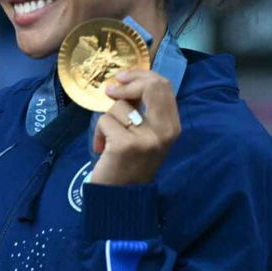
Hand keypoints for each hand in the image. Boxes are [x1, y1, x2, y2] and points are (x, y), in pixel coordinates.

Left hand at [90, 69, 181, 185]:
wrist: (122, 196)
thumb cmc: (130, 162)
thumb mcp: (146, 135)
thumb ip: (144, 110)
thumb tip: (127, 81)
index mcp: (173, 126)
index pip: (164, 86)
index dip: (141, 74)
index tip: (123, 77)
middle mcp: (165, 131)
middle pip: (150, 87)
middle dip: (127, 83)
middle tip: (111, 90)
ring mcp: (147, 138)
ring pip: (120, 106)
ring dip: (107, 119)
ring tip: (110, 137)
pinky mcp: (125, 145)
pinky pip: (105, 121)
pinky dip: (99, 133)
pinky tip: (103, 148)